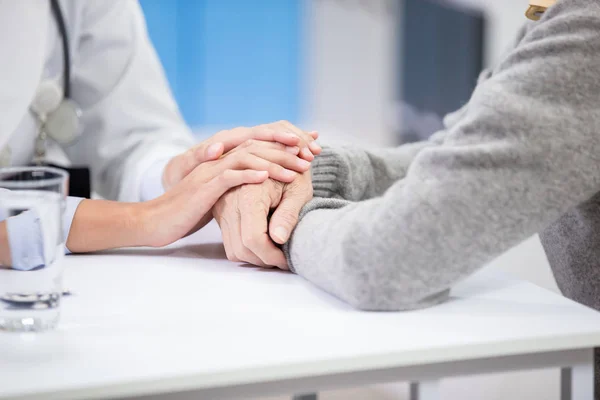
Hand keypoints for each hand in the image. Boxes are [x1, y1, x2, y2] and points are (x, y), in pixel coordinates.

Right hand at [140, 141, 311, 247]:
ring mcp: (210, 172)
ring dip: (274, 161)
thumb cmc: (188, 211)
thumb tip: (265, 192)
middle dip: (286, 148)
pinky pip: (228, 176)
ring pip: (247, 156)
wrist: (156, 220)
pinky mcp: (203, 187)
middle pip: (257, 144)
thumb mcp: (220, 197)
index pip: (259, 144)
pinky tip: (266, 177)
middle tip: (311, 154)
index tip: (308, 149)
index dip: (284, 144)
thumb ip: (239, 189)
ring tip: (297, 169)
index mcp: (225, 161)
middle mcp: (218, 160)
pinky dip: (248, 175)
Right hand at [213, 171, 312, 268]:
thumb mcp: (298, 190)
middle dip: (264, 260)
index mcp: (248, 194)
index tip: (287, 260)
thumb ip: (288, 214)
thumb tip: (278, 239)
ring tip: (274, 252)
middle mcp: (229, 201)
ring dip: (255, 257)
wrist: (278, 156)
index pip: (254, 239)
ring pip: (233, 249)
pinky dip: (245, 248)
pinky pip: (229, 241)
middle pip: (241, 248)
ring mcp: (221, 207)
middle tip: (283, 260)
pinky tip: (263, 244)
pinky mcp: (219, 211)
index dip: (272, 256)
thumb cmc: (293, 172)